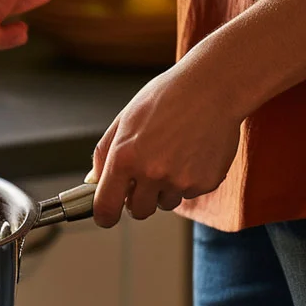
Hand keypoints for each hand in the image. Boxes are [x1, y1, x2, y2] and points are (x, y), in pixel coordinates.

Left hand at [89, 67, 242, 226]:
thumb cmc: (165, 99)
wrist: (211, 88)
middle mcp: (151, 173)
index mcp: (124, 158)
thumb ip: (105, 153)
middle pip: (138, 211)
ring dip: (165, 188)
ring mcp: (181, 180)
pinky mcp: (205, 182)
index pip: (106, 207)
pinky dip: (188, 180)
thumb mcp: (124, 120)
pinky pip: (189, 193)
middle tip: (145, 177)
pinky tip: (191, 153)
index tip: (106, 217)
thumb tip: (93, 180)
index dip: (104, 216)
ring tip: (172, 155)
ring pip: (165, 203)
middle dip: (138, 200)